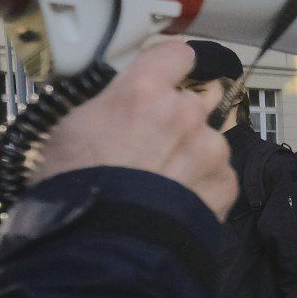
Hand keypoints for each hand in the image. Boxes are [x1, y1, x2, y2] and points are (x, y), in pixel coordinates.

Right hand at [30, 40, 235, 219]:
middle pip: (198, 97)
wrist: (107, 244)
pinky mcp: (225, 182)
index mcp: (143, 91)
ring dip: (193, 153)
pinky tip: (177, 199)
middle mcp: (184, 112)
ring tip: (162, 180)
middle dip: (182, 113)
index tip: (170, 71)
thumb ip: (108, 105)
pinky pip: (218, 174)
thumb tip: (115, 105)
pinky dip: (203, 184)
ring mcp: (210, 148)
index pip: (176, 54)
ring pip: (208, 139)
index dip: (172, 64)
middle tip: (157, 138)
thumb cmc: (79, 188)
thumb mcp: (71, 128)